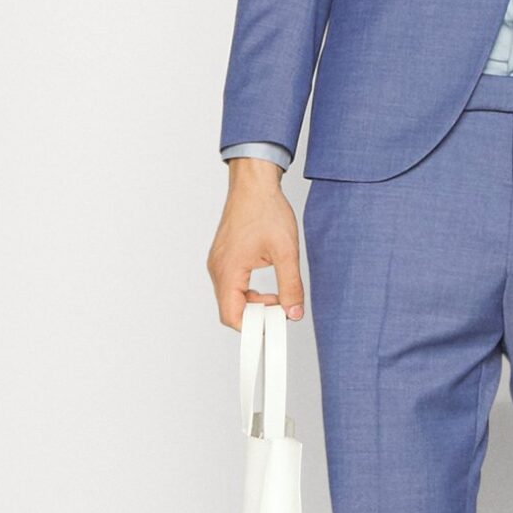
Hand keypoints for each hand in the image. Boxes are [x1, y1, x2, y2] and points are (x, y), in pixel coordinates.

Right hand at [209, 159, 304, 328]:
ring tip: (278, 297)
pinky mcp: (224, 257)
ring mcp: (218, 263)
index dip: (252, 328)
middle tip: (281, 311)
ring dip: (254, 303)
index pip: (232, 317)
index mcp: (228, 270)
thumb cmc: (265, 210)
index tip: (273, 327)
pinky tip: (268, 286)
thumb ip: (290, 286)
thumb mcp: (286, 251)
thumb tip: (294, 312)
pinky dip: (249, 292)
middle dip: (256, 315)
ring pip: (232, 298)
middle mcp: (217, 269)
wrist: (254, 184)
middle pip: (231, 310)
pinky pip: (232, 284)